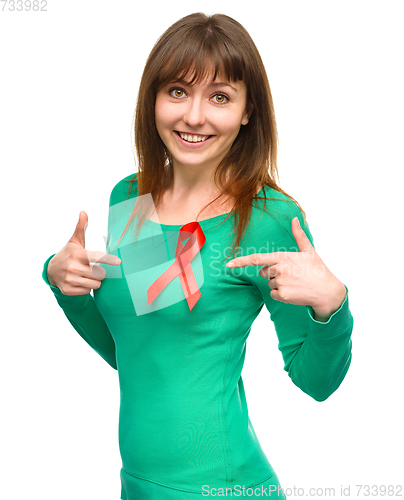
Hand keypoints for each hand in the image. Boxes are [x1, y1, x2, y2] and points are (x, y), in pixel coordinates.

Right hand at [47, 211, 120, 294]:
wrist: (51, 271)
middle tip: (92, 268)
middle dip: (99, 272)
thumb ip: (81, 227)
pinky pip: (87, 292)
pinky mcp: (68, 290)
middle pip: (100, 274)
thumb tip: (83, 212)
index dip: (108, 259)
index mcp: (77, 254)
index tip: (118, 262)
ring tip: (87, 275)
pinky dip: (86, 288)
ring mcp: (70, 280)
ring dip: (94, 281)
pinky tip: (80, 282)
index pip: (96, 257)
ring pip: (95, 285)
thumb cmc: (68, 254)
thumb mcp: (74, 241)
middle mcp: (73, 267)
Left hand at [226, 217, 345, 320]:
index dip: (241, 261)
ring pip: (269, 283)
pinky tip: (294, 292)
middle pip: (264, 272)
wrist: (327, 291)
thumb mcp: (309, 250)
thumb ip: (298, 235)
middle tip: (290, 274)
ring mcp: (280, 282)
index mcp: (283, 257)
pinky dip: (281, 295)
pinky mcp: (282, 295)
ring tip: (295, 283)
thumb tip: (295, 218)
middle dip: (272, 273)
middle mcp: (279, 269)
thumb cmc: (317, 269)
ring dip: (278, 284)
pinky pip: (273, 294)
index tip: (229, 264)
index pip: (257, 259)